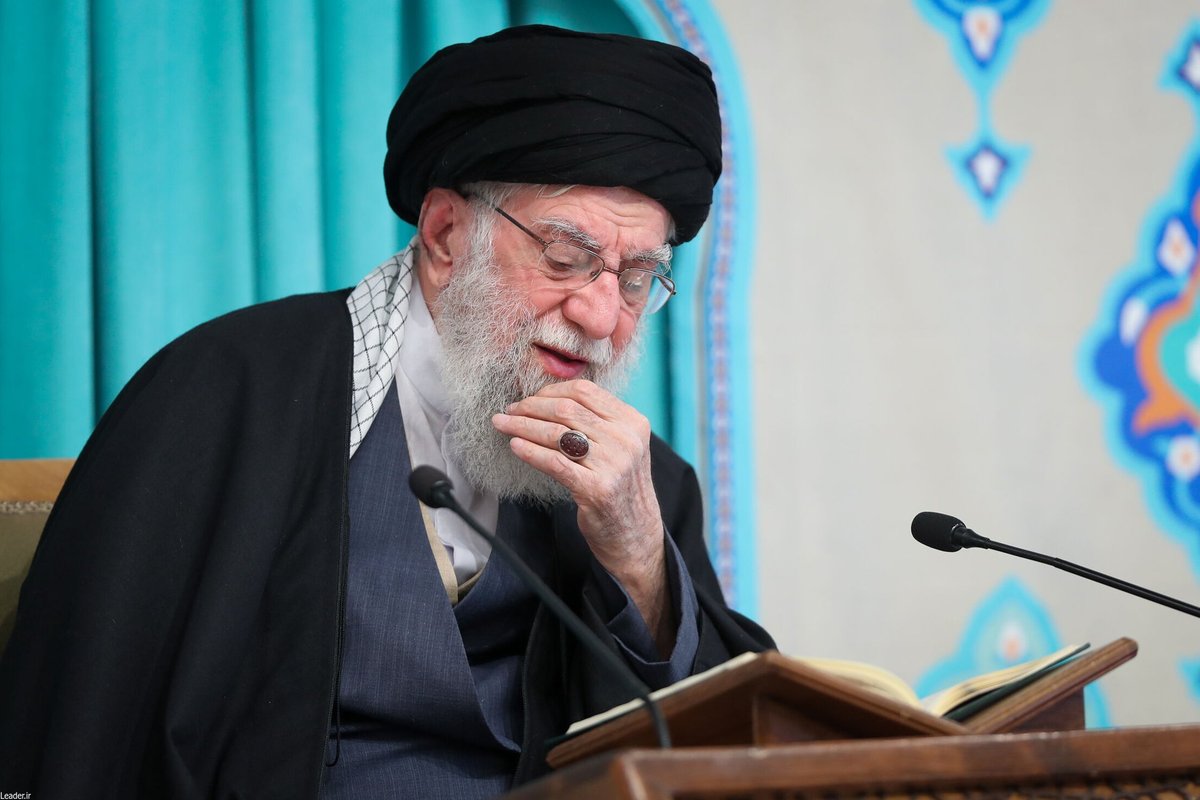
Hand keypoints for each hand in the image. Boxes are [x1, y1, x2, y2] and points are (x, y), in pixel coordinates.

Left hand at [492, 379, 671, 647]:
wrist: (636, 535)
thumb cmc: (620, 487)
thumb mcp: (621, 447)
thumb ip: (597, 422)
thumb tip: (546, 399)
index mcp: (633, 423)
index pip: (585, 392)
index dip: (549, 391)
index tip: (528, 399)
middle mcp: (626, 440)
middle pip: (567, 409)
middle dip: (530, 407)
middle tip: (509, 411)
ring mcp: (613, 465)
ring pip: (556, 434)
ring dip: (522, 426)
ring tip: (502, 425)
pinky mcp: (596, 490)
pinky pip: (554, 462)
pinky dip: (530, 451)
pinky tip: (515, 447)